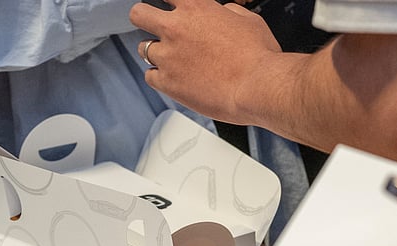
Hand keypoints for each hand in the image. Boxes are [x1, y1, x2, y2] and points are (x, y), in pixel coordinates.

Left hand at [129, 0, 282, 123]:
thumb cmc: (258, 56)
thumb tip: (221, 14)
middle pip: (139, 14)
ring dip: (154, 52)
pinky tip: (171, 79)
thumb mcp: (248, 20)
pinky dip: (158, 77)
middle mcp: (176, 28)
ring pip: (143, 48)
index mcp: (196, 7)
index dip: (167, 2)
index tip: (168, 8)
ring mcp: (168, 56)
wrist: (257, 86)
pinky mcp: (167, 82)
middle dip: (144, 19)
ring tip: (169, 60)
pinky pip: (150, 77)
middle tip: (153, 27)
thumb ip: (226, 13)